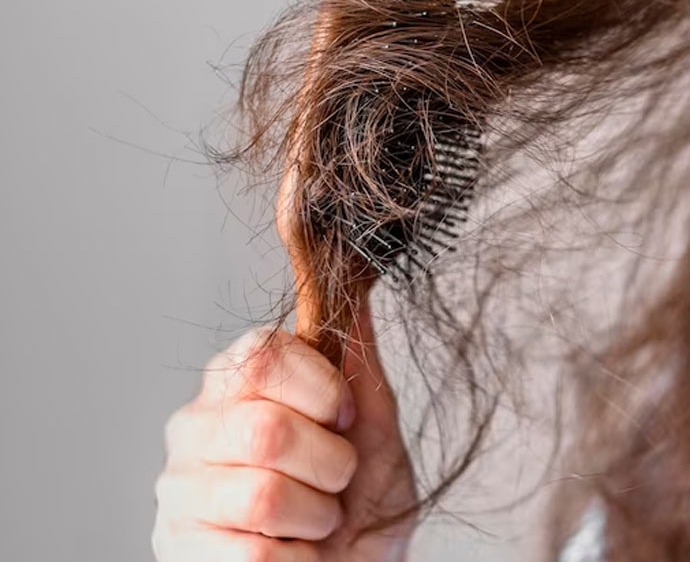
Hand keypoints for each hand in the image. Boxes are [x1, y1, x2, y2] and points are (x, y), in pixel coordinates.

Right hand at [152, 302, 416, 560]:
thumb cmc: (361, 499)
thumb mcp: (375, 429)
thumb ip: (357, 365)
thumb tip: (353, 290)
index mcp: (238, 383)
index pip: (264, 355)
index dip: (323, 392)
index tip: (344, 421)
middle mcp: (195, 427)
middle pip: (266, 430)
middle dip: (330, 466)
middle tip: (337, 482)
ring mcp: (180, 491)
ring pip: (261, 496)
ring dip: (315, 517)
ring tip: (315, 521)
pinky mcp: (178, 550)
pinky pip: (253, 555)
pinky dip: (297, 561)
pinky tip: (293, 553)